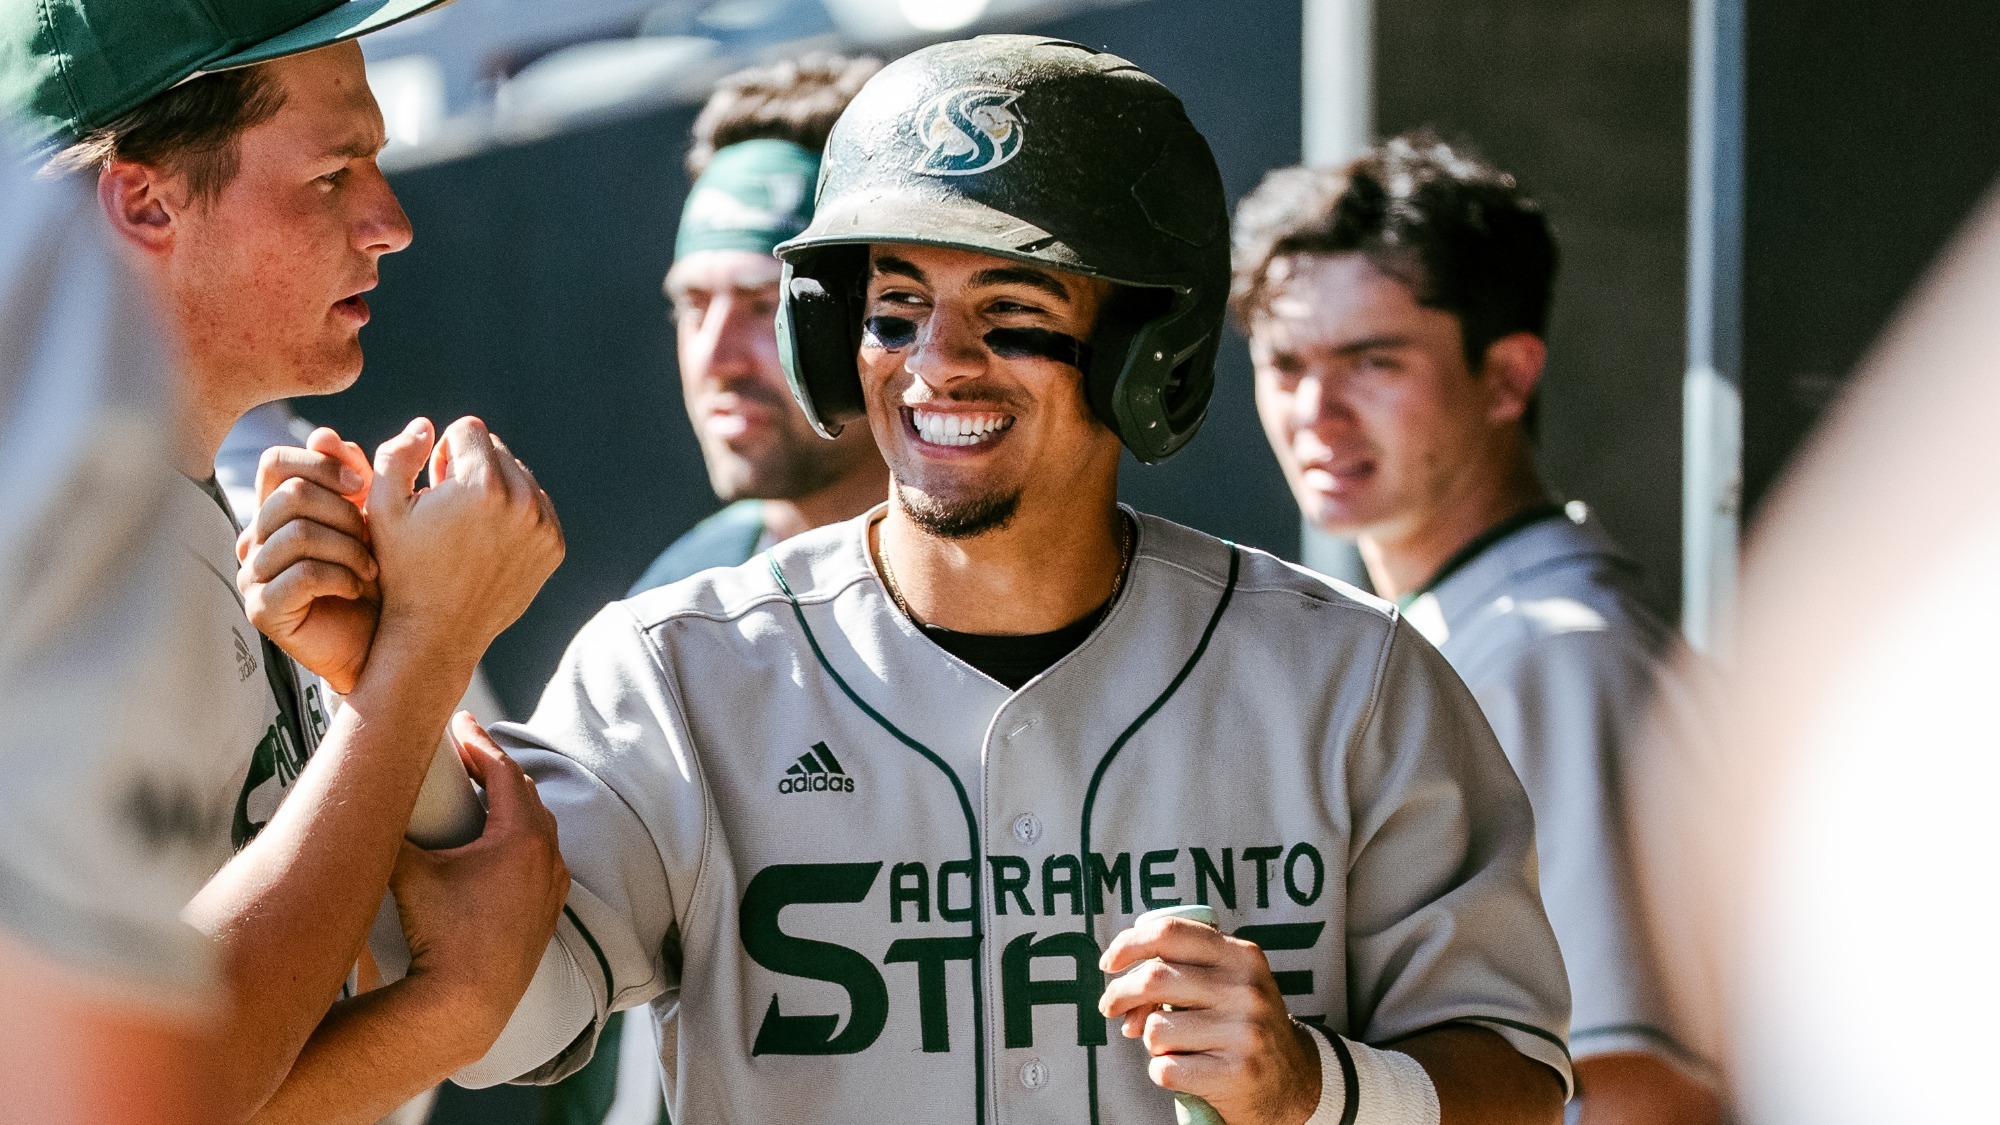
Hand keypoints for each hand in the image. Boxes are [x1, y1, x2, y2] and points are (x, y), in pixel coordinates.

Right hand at [237, 428, 377, 692]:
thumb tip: (329, 432)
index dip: (321, 464)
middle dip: (345, 513)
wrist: (386, 647)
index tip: (363, 484)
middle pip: (290, 494)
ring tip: (372, 568)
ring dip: (349, 548)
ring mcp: (255, 574)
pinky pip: (303, 574)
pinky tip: (358, 587)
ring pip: (298, 532)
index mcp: (277, 511)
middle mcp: (256, 539)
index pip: (276, 462)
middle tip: (375, 540)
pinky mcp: (263, 608)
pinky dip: (341, 576)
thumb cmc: (380, 581)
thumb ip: (353, 476)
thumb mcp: (373, 519)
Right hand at [364, 416, 563, 676]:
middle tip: (447, 504)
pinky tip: (486, 539)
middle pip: (497, 449)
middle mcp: (522, 501)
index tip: (433, 482)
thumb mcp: (383, 508)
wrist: (437, 633)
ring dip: (494, 488)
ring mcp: (544, 525)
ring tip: (465, 523)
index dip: (443, 452)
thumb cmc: (402, 568)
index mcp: (482, 485)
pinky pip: (536, 505)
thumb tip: (427, 425)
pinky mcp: (554, 546)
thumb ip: (398, 454)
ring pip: (520, 476)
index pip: (469, 429)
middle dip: (471, 467)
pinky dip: (515, 513)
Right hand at [390, 713, 568, 1049]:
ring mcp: (550, 886)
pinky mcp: (546, 912)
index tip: (460, 722)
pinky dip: (521, 838)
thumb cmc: (441, 937)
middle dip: (495, 767)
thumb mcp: (408, 874)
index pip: (503, 771)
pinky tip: (499, 844)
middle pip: (524, 794)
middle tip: (466, 750)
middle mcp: (546, 857)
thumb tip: (357, 805)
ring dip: (511, 803)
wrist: (466, 1003)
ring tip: (481, 789)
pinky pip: (540, 859)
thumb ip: (386, 834)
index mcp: (521, 837)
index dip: (479, 742)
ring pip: (537, 827)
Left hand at [1099, 915, 1321, 1124]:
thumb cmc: (1242, 1025)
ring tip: (1176, 1045)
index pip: (1170, 933)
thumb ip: (1180, 973)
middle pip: (1153, 978)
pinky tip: (1187, 1070)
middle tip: (1111, 1008)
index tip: (1109, 963)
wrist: (1293, 1081)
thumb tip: (1122, 999)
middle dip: (1120, 994)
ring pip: (1156, 1029)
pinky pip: (1165, 1068)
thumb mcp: (1228, 984)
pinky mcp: (1237, 1072)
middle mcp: (1247, 988)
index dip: (1128, 944)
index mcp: (1242, 955)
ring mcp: (1244, 1031)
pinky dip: (1164, 1072)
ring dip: (1152, 1041)